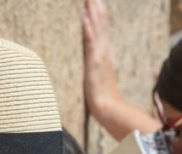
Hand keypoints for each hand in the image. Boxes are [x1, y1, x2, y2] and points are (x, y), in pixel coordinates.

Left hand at [81, 0, 119, 115]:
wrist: (106, 105)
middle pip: (99, 24)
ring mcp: (100, 54)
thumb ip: (94, 65)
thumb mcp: (95, 74)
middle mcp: (103, 50)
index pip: (99, 29)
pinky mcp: (95, 60)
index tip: (93, 1)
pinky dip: (89, 27)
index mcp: (102, 52)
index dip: (96, 15)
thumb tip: (91, 60)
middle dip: (95, 8)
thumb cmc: (100, 93)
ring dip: (92, 13)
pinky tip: (85, 17)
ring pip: (97, 28)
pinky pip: (91, 40)